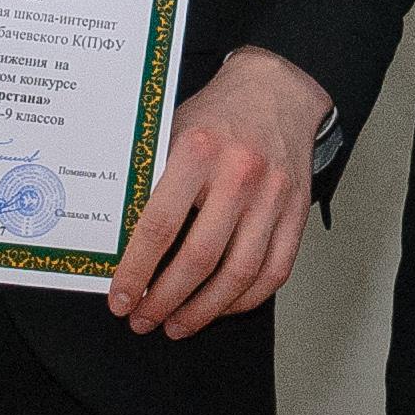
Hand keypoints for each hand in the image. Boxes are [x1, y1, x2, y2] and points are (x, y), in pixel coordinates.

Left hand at [107, 46, 328, 336]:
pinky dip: (245, 299)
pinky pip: (273, 271)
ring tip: (177, 325)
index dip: (136, 271)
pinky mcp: (297, 210)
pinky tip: (220, 308)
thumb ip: (150, 179)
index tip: (120, 299)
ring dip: (204, 311)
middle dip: (164, 300)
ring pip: (239, 274)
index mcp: (198, 150)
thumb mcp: (172, 130)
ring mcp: (273, 196)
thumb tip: (117, 241)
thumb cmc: (217, 114)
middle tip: (143, 320)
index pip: (160, 226)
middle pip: (199, 259)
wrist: (277, 89)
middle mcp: (239, 174)